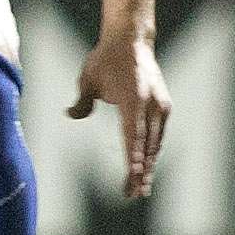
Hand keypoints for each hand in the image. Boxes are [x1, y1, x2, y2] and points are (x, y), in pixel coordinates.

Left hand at [69, 30, 168, 199]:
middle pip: (147, 145)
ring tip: (141, 188)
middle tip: (134, 194)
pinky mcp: (163, 106)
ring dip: (149, 166)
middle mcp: (151, 104)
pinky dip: (152, 151)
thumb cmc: (105, 60)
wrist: (132, 40)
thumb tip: (70, 115)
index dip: (134, 158)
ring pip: (155, 142)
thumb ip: (82, 101)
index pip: (132, 134)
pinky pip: (157, 134)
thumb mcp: (88, 78)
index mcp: (133, 98)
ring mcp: (160, 105)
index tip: (134, 176)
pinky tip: (147, 167)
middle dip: (142, 171)